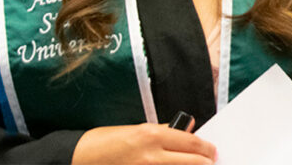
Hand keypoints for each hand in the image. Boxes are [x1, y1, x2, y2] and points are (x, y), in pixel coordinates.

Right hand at [72, 123, 214, 164]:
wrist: (79, 158)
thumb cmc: (104, 142)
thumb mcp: (136, 130)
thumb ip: (163, 131)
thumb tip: (186, 131)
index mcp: (152, 135)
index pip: (191, 143)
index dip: (206, 149)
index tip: (212, 151)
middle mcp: (152, 156)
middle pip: (192, 162)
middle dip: (205, 162)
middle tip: (211, 162)